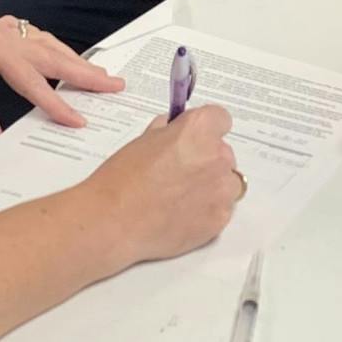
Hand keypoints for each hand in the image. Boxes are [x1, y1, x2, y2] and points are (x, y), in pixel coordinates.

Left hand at [0, 0, 123, 145]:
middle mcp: (1, 33)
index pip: (31, 79)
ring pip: (46, 44)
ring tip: (100, 75)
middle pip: (52, 55)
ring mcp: (0, 29)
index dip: (56, 102)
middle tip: (117, 87)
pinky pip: (34, 39)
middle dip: (85, 73)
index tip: (79, 120)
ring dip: (74, 60)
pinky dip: (54, 49)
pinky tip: (59, 55)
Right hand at [86, 108, 243, 262]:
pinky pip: (222, 208)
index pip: (220, 119)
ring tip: (180, 196)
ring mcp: (222, 190)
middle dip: (205, 159)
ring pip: (227, 182)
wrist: (114, 222)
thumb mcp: (142, 141)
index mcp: (198, 131)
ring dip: (210, 185)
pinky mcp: (220, 218)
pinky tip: (181, 213)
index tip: (195, 137)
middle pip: (223, 152)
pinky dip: (207, 209)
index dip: (206, 128)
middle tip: (178, 172)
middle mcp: (217, 157)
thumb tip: (175, 132)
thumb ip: (168, 132)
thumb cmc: (121, 180)